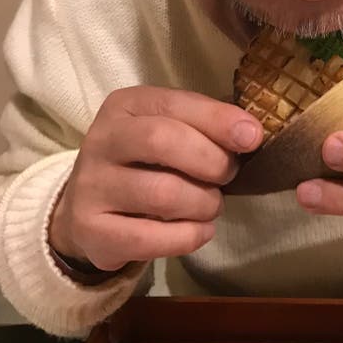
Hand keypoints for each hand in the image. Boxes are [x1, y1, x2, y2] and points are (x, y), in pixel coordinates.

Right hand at [48, 87, 262, 271]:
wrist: (90, 208)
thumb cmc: (146, 161)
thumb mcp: (171, 128)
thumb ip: (206, 124)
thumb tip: (250, 133)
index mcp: (124, 105)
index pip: (174, 104)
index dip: (218, 120)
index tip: (252, 138)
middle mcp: (101, 140)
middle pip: (163, 142)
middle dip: (211, 161)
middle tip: (227, 176)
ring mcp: (91, 187)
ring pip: (161, 193)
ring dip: (204, 203)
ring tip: (212, 205)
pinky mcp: (92, 231)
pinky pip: (149, 238)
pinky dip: (188, 237)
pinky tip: (201, 231)